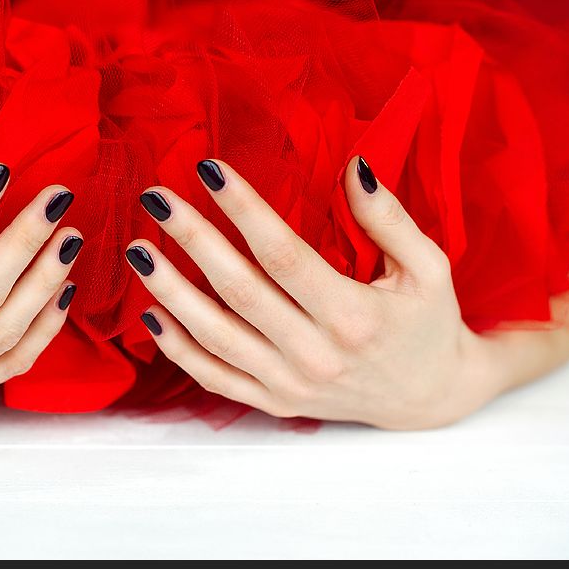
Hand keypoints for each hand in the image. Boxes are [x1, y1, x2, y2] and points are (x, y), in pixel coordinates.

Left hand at [127, 157, 506, 428]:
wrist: (430, 396)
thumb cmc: (428, 323)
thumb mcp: (428, 267)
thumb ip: (388, 219)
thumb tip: (352, 166)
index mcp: (354, 316)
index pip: (284, 254)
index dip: (242, 209)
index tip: (208, 170)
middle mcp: (316, 355)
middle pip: (239, 290)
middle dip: (193, 239)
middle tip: (156, 199)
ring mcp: (290, 385)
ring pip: (215, 337)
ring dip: (171, 292)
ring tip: (138, 251)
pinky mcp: (275, 402)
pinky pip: (215, 378)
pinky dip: (179, 349)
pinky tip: (151, 314)